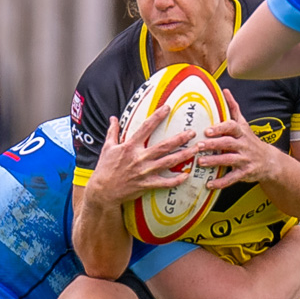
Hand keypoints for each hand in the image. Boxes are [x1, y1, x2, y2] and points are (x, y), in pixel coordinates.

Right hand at [83, 104, 200, 207]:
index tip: (168, 107)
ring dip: (184, 155)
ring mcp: (145, 171)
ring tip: (196, 149)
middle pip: (164, 146)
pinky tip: (187, 175)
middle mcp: (139, 158)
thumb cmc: (105, 169)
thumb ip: (112, 131)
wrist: (103, 191)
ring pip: (168, 162)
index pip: (146, 128)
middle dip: (180, 138)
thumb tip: (113, 118)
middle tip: (192, 132)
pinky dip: (177, 180)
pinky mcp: (147, 184)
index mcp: (130, 146)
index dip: (157, 116)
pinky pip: (165, 182)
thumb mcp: (107, 147)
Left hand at [196, 91, 276, 190]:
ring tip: (200, 162)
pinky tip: (209, 184)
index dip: (220, 128)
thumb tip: (225, 90)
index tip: (208, 130)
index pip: (232, 127)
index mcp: (242, 132)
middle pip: (228, 143)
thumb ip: (233, 108)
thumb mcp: (243, 124)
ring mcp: (244, 160)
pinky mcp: (244, 173)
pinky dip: (221, 182)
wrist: (269, 161)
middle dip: (213, 144)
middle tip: (199, 145)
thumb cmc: (250, 140)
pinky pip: (232, 178)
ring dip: (214, 161)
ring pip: (228, 160)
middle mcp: (244, 145)